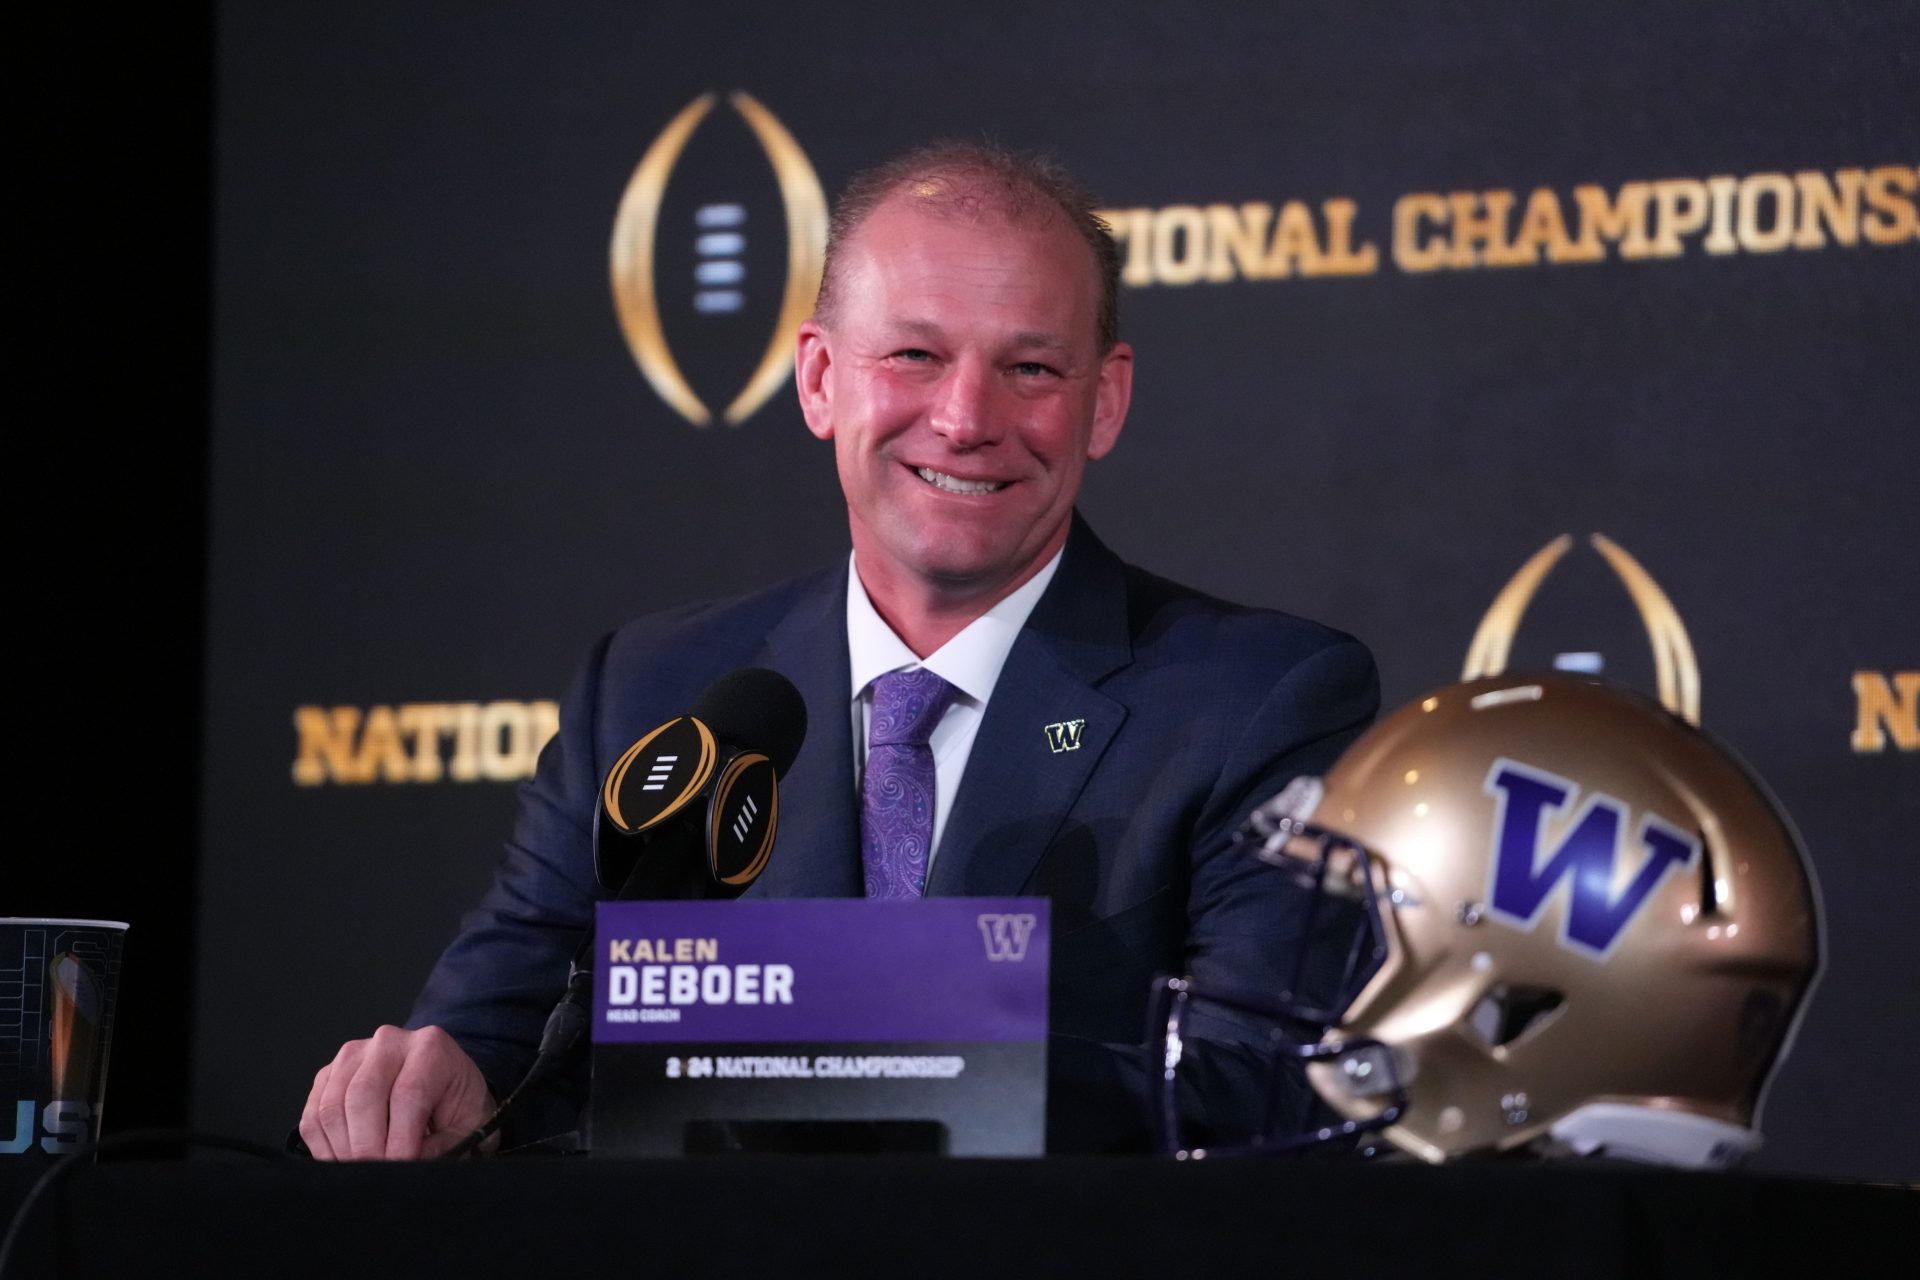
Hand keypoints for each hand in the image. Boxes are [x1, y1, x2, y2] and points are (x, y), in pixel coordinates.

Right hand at [300, 1024, 498, 1159]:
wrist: (442, 1084)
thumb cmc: (456, 1105)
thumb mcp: (468, 1125)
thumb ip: (443, 1146)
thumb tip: (409, 1166)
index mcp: (431, 1047)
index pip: (407, 1094)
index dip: (400, 1139)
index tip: (399, 1168)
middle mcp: (389, 1042)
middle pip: (362, 1096)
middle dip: (367, 1146)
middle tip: (377, 1175)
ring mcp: (352, 1055)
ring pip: (332, 1107)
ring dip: (344, 1149)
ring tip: (365, 1170)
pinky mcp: (329, 1075)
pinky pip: (313, 1115)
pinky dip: (323, 1146)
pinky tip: (345, 1159)